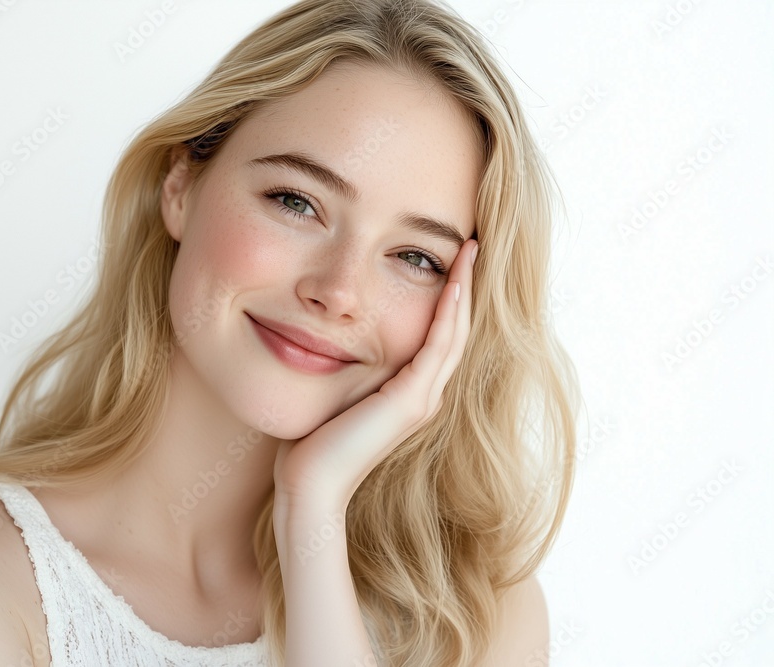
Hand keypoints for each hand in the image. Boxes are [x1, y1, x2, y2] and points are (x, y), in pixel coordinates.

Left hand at [272, 239, 477, 515]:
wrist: (311, 484)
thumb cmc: (312, 441)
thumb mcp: (336, 389)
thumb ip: (346, 363)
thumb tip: (330, 331)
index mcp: (410, 393)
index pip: (439, 334)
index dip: (450, 296)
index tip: (450, 257)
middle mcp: (424, 395)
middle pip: (457, 329)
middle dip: (464, 285)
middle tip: (472, 244)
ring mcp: (422, 400)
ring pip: (455, 333)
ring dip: (463, 290)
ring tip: (469, 251)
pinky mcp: (411, 401)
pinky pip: (438, 346)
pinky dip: (448, 312)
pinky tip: (452, 283)